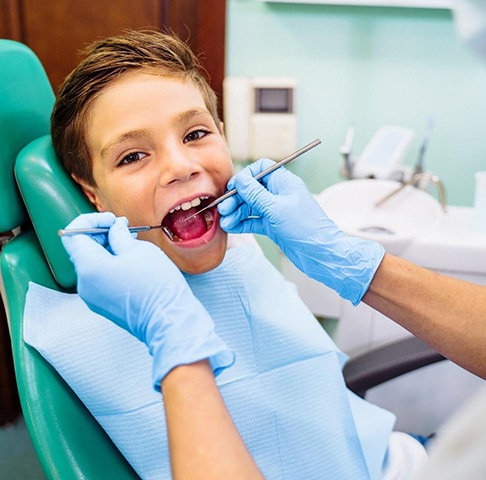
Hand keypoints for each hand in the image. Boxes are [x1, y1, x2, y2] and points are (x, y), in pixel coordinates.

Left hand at [61, 212, 233, 389]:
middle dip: (101, 234)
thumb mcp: (138, 250)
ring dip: (108, 249)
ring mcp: (92, 297)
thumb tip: (114, 228)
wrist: (169, 320)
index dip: (92, 221)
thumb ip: (119, 235)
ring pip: (92, 263)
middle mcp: (84, 284)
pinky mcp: (103, 304)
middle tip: (124, 228)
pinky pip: (99, 278)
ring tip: (132, 244)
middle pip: (82, 249)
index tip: (112, 220)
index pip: (74, 234)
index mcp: (89, 267)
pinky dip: (111, 264)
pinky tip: (132, 261)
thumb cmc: (156, 285)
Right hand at [218, 159, 383, 304]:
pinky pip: (253, 221)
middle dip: (236, 199)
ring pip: (250, 207)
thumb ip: (255, 194)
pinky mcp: (273, 226)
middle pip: (251, 190)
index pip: (261, 169)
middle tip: (223, 209)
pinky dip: (242, 223)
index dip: (246, 177)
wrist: (320, 253)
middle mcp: (279, 194)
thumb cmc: (305, 227)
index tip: (233, 188)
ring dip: (237, 213)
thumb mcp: (276, 208)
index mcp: (284, 182)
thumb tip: (240, 179)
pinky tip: (231, 227)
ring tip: (226, 222)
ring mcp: (275, 211)